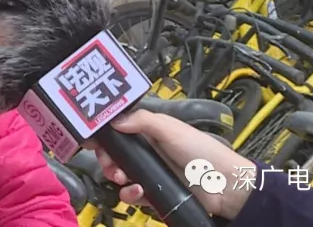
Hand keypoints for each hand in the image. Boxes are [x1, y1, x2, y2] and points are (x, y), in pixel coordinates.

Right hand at [84, 109, 255, 219]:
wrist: (223, 186)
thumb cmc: (201, 151)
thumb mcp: (170, 128)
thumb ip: (142, 120)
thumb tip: (114, 120)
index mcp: (149, 129)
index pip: (118, 126)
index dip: (103, 131)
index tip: (89, 136)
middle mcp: (146, 149)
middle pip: (113, 151)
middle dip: (105, 156)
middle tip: (108, 162)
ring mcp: (148, 171)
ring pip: (118, 172)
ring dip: (114, 174)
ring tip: (121, 177)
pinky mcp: (152, 191)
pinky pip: (130, 192)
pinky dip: (129, 193)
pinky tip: (136, 190)